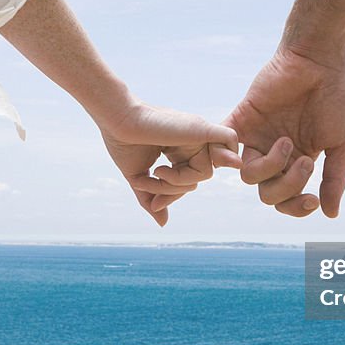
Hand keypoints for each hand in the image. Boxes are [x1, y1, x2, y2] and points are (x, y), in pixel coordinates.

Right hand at [99, 101, 241, 225]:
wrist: (116, 122)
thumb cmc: (122, 143)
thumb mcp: (138, 177)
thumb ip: (152, 197)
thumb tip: (163, 223)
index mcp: (178, 150)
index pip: (187, 180)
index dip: (171, 195)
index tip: (154, 202)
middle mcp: (190, 142)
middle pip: (198, 179)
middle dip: (173, 191)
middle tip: (151, 182)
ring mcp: (197, 135)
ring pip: (206, 173)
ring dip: (179, 182)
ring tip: (158, 172)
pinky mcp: (202, 128)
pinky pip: (228, 144)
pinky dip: (216, 158)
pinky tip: (176, 165)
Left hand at [226, 43, 344, 217]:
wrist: (320, 60)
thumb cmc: (335, 97)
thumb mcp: (340, 143)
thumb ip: (334, 179)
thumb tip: (331, 214)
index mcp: (298, 160)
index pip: (287, 198)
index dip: (295, 207)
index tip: (312, 201)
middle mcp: (275, 152)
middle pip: (266, 192)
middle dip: (286, 186)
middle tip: (305, 161)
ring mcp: (257, 136)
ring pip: (247, 175)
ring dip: (270, 167)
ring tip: (287, 142)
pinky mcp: (241, 118)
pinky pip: (221, 144)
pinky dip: (224, 153)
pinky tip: (241, 152)